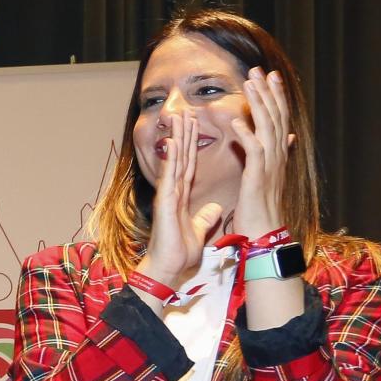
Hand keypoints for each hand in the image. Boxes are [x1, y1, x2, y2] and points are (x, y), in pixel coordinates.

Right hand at [137, 112, 222, 287]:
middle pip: (181, 157)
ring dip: (178, 138)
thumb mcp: (199, 231)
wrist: (168, 268)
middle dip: (184, 134)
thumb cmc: (179, 253)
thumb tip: (215, 208)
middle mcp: (173, 192)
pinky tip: (174, 141)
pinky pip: (171, 175)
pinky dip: (173, 158)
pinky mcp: (165, 201)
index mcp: (181, 197)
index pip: (190, 166)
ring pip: (174, 161)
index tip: (195, 128)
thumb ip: (205, 217)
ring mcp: (167, 194)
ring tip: (180, 117)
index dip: (193, 146)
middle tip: (186, 112)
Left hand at [229, 66, 292, 238]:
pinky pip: (254, 150)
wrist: (264, 229)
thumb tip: (286, 137)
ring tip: (249, 84)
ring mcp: (269, 164)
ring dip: (258, 104)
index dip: (274, 96)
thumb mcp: (269, 173)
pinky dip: (245, 134)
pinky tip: (236, 121)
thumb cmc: (261, 204)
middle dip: (268, 92)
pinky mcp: (258, 175)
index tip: (270, 76)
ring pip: (266, 127)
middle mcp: (277, 154)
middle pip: (276, 116)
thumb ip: (274, 152)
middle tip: (260, 70)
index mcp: (277, 153)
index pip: (279, 117)